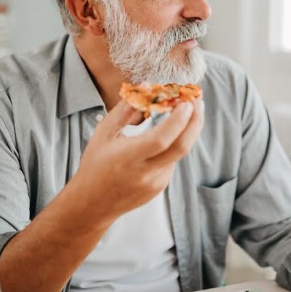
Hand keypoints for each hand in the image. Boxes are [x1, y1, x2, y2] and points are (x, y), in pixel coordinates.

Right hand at [72, 98, 203, 222]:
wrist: (92, 204)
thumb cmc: (95, 164)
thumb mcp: (104, 133)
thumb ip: (125, 110)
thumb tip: (146, 87)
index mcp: (128, 158)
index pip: (161, 139)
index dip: (178, 120)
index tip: (186, 101)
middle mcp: (145, 173)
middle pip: (181, 147)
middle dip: (195, 121)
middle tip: (198, 101)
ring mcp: (155, 183)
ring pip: (178, 152)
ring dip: (185, 130)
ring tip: (183, 111)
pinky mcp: (160, 187)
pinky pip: (172, 161)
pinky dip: (174, 144)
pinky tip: (166, 136)